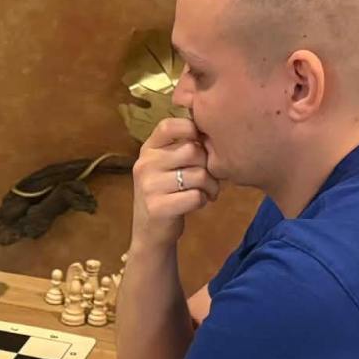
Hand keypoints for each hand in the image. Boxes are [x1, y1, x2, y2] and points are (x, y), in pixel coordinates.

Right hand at [130, 117, 218, 250]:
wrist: (150, 233)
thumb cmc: (166, 193)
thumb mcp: (166, 165)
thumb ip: (182, 147)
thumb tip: (213, 131)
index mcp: (148, 149)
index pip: (169, 125)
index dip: (191, 129)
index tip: (199, 143)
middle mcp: (145, 164)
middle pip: (192, 150)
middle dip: (208, 165)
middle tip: (209, 177)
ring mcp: (149, 186)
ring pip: (198, 175)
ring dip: (211, 185)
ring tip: (208, 192)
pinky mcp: (158, 208)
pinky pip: (196, 196)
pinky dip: (203, 200)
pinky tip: (198, 203)